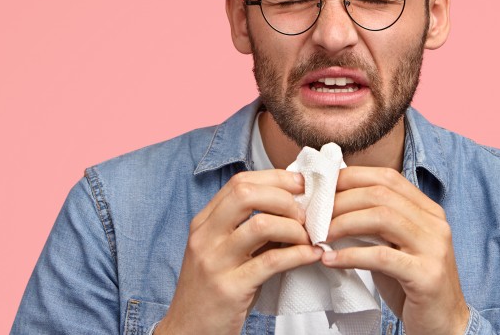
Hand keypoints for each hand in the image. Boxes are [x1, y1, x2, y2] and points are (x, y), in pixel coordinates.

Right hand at [155, 169, 323, 334]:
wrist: (188, 332)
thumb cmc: (214, 290)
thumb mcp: (224, 252)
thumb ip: (249, 229)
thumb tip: (292, 206)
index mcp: (204, 223)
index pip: (239, 182)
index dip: (275, 179)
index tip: (300, 186)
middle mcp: (205, 237)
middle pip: (247, 194)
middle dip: (284, 198)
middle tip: (305, 215)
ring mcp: (215, 262)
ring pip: (261, 224)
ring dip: (294, 228)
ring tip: (308, 238)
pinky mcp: (230, 288)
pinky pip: (271, 261)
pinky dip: (299, 254)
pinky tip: (311, 255)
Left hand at [321, 166, 469, 334]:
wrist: (445, 325)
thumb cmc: (412, 285)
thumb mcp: (395, 247)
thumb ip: (374, 225)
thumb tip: (331, 206)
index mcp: (429, 211)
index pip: (388, 178)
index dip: (352, 178)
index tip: (322, 188)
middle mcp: (435, 224)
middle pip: (381, 194)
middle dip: (341, 201)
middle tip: (314, 216)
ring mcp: (433, 248)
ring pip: (382, 218)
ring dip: (343, 223)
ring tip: (320, 236)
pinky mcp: (426, 275)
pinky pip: (382, 256)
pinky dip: (351, 255)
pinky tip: (330, 260)